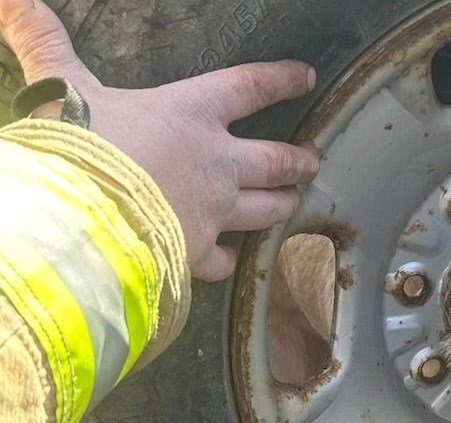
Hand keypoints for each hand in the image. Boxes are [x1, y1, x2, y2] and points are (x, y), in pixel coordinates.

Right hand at [0, 0, 320, 280]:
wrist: (78, 219)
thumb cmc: (76, 147)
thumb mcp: (60, 86)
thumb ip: (45, 43)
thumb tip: (13, 1)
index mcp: (190, 114)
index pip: (249, 87)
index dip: (281, 79)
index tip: (306, 77)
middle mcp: (215, 163)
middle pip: (275, 160)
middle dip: (298, 160)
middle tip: (313, 160)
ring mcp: (212, 211)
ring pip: (265, 209)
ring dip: (282, 205)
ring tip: (294, 201)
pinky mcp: (197, 253)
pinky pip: (223, 258)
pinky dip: (229, 259)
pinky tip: (229, 261)